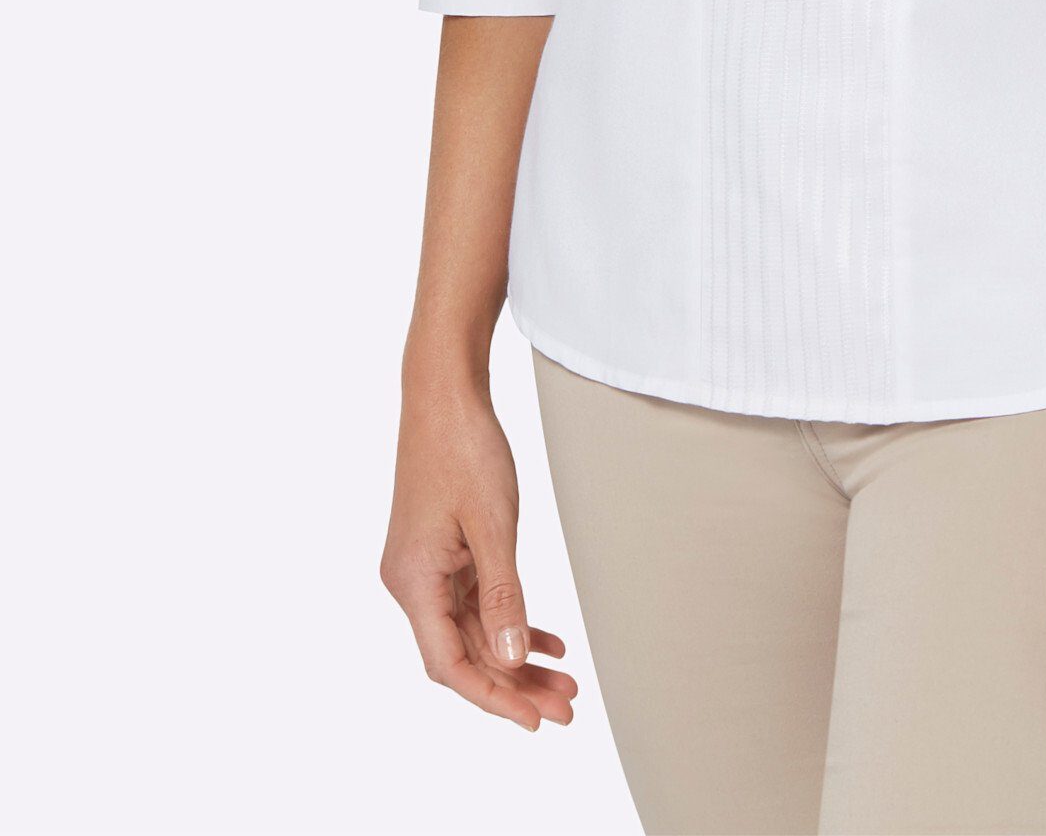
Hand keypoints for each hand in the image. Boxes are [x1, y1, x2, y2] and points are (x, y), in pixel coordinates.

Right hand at [381, 369, 577, 730]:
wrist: (444, 392)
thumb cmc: (465, 448)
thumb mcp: (493, 524)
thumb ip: (502, 595)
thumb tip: (509, 660)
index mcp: (412, 581)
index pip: (449, 664)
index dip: (492, 697)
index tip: (535, 720)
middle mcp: (411, 582)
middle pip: (464, 652)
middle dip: (515, 683)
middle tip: (566, 708)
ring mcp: (426, 567)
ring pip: (474, 630)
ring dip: (517, 655)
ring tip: (566, 681)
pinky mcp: (442, 551)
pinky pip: (476, 601)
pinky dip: (510, 620)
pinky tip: (547, 640)